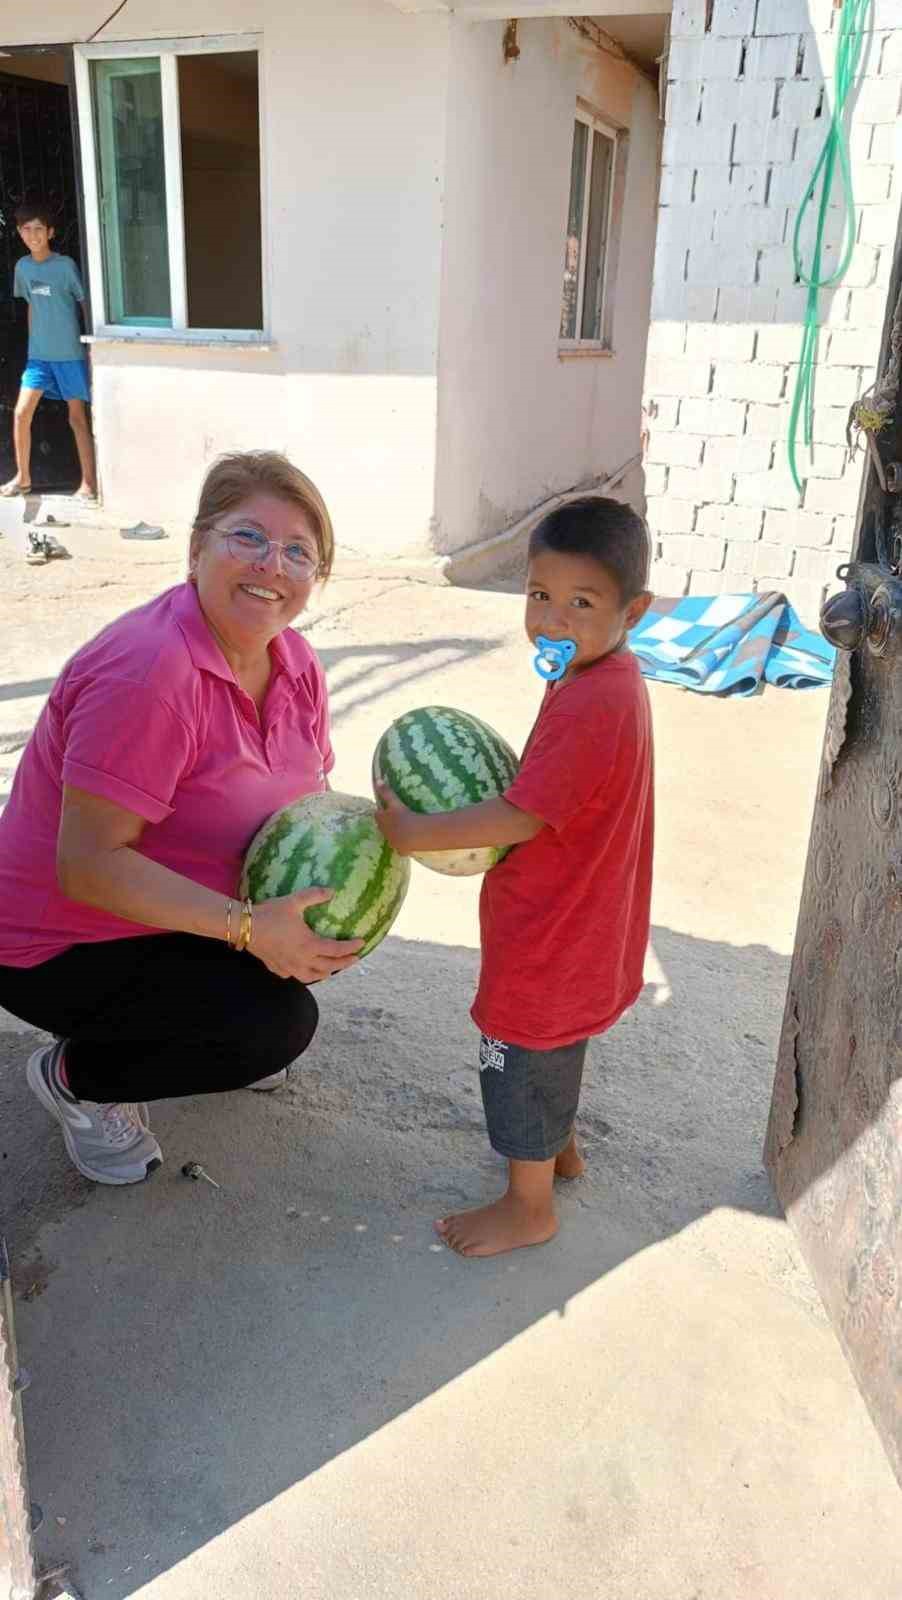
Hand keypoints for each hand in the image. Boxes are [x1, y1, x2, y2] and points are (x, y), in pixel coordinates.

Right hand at [249, 888, 363, 982]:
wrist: (245, 927)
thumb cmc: (271, 913)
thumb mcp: (294, 901)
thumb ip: (314, 895)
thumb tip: (332, 890)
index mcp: (310, 945)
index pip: (336, 950)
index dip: (351, 948)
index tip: (361, 943)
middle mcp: (302, 960)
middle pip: (329, 967)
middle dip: (344, 963)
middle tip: (354, 959)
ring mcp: (289, 967)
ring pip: (312, 977)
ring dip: (325, 974)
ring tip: (332, 970)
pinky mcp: (277, 968)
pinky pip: (293, 976)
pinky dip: (303, 974)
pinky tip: (303, 969)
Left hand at [373, 782, 422, 855]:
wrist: (413, 835)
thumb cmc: (404, 817)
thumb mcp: (395, 803)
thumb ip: (387, 792)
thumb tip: (377, 780)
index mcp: (382, 820)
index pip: (377, 814)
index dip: (382, 811)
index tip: (387, 809)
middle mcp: (385, 832)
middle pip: (383, 826)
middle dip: (386, 823)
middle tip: (395, 819)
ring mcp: (392, 842)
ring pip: (390, 837)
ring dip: (395, 833)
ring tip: (403, 830)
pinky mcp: (400, 850)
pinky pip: (400, 848)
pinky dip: (403, 845)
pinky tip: (409, 843)